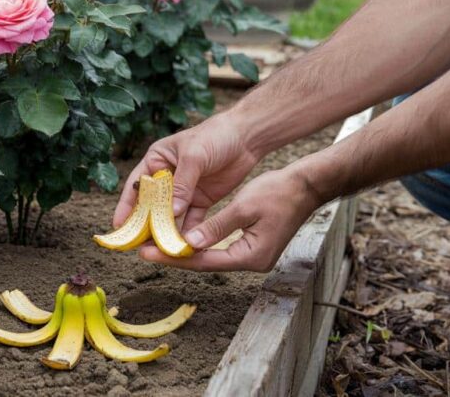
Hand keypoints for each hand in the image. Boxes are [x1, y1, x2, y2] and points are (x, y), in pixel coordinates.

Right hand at [113, 113, 261, 233]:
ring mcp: (185, 190)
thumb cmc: (214, 136)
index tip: (119, 225)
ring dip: (166, 231)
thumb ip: (183, 184)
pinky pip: (192, 219)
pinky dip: (189, 232)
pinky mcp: (201, 199)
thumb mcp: (194, 156)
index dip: (127, 206)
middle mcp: (167, 177)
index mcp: (157, 160)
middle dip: (145, 224)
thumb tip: (171, 211)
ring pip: (171, 215)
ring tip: (160, 250)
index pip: (137, 185)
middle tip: (137, 245)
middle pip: (152, 205)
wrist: (246, 137)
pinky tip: (185, 246)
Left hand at [139, 168, 321, 271]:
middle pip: (204, 262)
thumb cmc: (279, 193)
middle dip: (173, 255)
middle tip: (143, 250)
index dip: (173, 257)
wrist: (305, 187)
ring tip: (154, 244)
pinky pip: (217, 247)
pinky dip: (198, 241)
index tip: (147, 253)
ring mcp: (251, 255)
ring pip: (209, 255)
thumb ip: (217, 227)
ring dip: (183, 249)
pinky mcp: (250, 245)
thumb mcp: (244, 207)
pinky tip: (179, 235)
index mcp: (251, 257)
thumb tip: (189, 243)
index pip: (203, 261)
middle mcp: (250, 262)